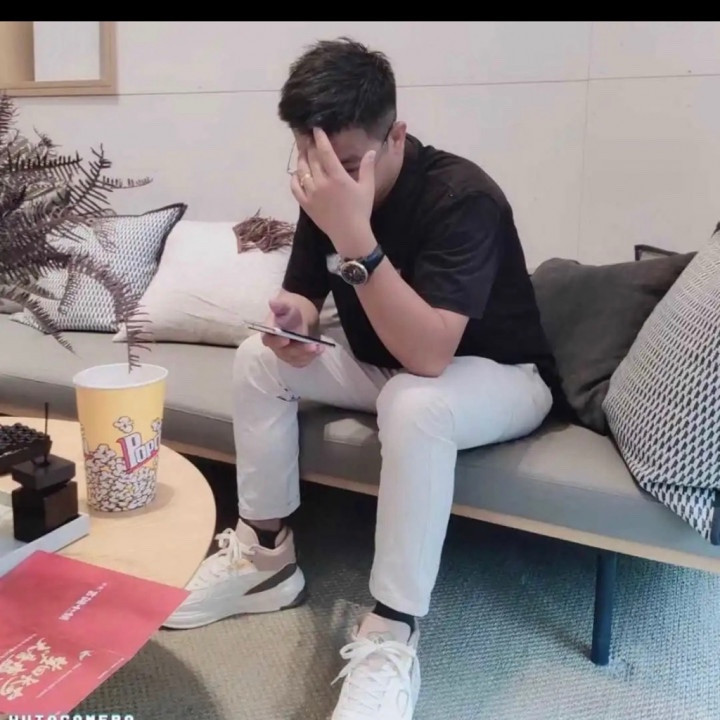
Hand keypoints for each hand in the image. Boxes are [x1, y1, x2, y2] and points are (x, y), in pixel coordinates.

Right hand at [261, 297, 323, 367]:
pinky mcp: (296, 357)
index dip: (277, 342)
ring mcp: (286, 353)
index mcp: (269, 333)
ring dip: (307, 355)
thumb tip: (272, 302)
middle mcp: (275, 346)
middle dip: (299, 350)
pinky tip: (320, 349)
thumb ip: (281, 306)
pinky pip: (302, 361)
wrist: (301, 314)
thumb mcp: (288, 304)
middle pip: (284, 353)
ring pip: (294, 359)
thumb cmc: (292, 308)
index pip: (269, 340)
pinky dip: (311, 357)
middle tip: (312, 345)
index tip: (287, 339)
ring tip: (319, 347)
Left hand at [291, 127, 375, 253]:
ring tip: (303, 153)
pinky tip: (297, 174)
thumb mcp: (367, 188)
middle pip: (311, 159)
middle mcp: (322, 183)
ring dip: (301, 159)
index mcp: (337, 177)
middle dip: (309, 146)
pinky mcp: (305, 204)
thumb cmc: (361, 210)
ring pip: (301, 171)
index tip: (316, 129)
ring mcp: (311, 194)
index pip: (325, 152)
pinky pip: (295, 187)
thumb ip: (367, 168)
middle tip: (307, 138)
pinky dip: (294, 178)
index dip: (319, 138)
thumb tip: (371, 151)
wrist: (349, 234)